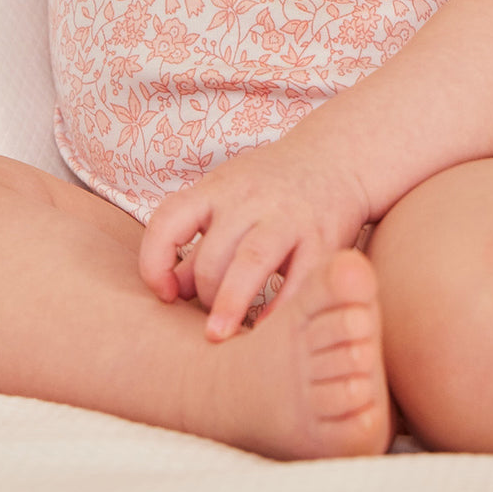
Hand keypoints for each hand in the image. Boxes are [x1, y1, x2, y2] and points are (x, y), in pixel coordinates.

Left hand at [138, 132, 369, 340]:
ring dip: (230, 304)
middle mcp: (249, 199)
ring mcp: (287, 217)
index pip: (168, 221)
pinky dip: (280, 308)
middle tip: (211, 317)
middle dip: (203, 294)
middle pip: (211, 255)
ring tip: (219, 335)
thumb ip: (201, 239)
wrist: (337, 155)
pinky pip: (298, 279)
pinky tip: (268, 328)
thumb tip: (172, 290)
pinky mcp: (323, 238)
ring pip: (249, 262)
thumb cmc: (272, 186)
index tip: (163, 293)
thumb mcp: (229, 197)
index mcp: (218, 188)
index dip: (155, 262)